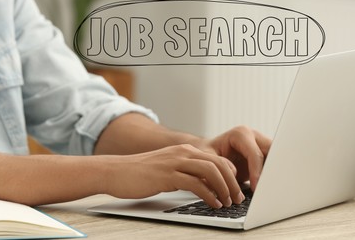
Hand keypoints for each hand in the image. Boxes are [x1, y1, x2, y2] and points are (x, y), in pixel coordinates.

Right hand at [103, 144, 245, 207]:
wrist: (116, 171)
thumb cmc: (142, 173)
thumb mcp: (169, 168)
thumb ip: (187, 172)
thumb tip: (206, 185)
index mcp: (185, 150)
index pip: (216, 158)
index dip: (231, 173)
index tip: (236, 188)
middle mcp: (182, 153)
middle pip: (218, 163)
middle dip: (232, 182)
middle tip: (238, 197)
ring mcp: (175, 162)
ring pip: (210, 171)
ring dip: (223, 188)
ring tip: (228, 202)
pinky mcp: (167, 175)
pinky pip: (195, 183)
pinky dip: (208, 195)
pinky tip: (213, 204)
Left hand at [198, 126, 271, 190]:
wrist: (208, 152)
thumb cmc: (206, 153)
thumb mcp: (207, 157)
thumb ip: (218, 164)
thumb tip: (230, 175)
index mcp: (240, 134)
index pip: (255, 154)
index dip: (257, 172)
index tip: (256, 187)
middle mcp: (253, 136)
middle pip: (271, 152)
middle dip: (271, 170)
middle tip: (268, 189)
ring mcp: (261, 144)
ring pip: (276, 158)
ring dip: (273, 173)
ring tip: (269, 190)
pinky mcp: (264, 154)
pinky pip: (273, 164)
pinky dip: (271, 176)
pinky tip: (267, 188)